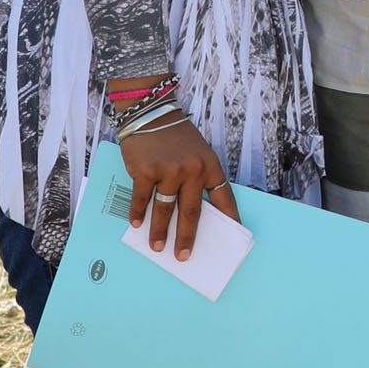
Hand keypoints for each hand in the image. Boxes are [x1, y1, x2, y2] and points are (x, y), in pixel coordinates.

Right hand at [120, 114, 235, 258]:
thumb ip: (198, 178)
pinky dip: (138, 212)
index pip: (224, 198)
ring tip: (157, 246)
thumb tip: (190, 214)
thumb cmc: (175, 135)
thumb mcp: (198, 152)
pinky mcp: (145, 170)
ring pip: (165, 210)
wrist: (152, 111)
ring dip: (160, 231)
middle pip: (191, 213)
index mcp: (210, 166)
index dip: (230, 219)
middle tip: (184, 256)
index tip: (231, 239)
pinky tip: (136, 223)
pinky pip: (142, 198)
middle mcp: (192, 170)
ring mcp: (168, 170)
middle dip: (187, 237)